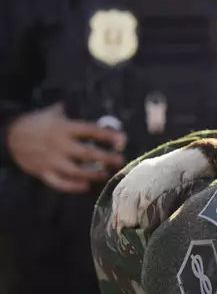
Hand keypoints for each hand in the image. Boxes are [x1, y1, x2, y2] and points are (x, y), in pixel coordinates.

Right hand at [6, 103, 126, 192]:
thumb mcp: (53, 112)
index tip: (122, 140)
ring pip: (76, 171)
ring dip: (93, 174)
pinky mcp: (43, 172)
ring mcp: (50, 160)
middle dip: (106, 158)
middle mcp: (59, 145)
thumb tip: (95, 112)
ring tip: (105, 173)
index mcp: (63, 128)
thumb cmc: (36, 122)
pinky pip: (59, 183)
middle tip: (120, 160)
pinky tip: (85, 186)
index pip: (91, 131)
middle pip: (87, 153)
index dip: (108, 136)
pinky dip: (73, 187)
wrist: (9, 136)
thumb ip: (74, 113)